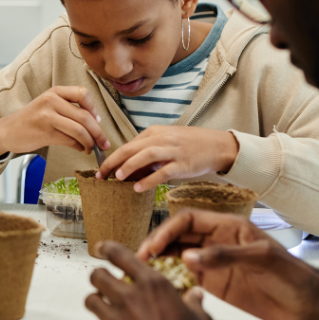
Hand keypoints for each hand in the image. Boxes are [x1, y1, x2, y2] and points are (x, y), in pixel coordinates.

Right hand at [0, 86, 109, 158]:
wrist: (8, 131)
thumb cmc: (33, 119)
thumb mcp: (49, 105)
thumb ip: (69, 109)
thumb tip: (96, 123)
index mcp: (54, 91)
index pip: (82, 94)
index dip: (94, 108)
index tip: (98, 121)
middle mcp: (51, 101)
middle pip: (84, 116)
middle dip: (98, 133)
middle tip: (104, 143)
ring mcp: (47, 117)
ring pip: (79, 130)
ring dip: (90, 143)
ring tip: (91, 149)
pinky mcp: (44, 133)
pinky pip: (70, 141)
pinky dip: (79, 147)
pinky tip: (80, 149)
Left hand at [79, 242, 220, 319]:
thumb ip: (193, 305)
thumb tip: (196, 296)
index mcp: (153, 287)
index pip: (121, 256)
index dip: (107, 249)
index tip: (101, 249)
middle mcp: (130, 298)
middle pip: (98, 276)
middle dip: (99, 278)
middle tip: (103, 284)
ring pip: (90, 300)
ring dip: (94, 304)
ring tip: (100, 309)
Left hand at [97, 126, 238, 191]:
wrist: (218, 145)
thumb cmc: (190, 145)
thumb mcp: (166, 141)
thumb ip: (148, 152)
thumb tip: (128, 168)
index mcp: (155, 132)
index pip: (128, 144)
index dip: (113, 157)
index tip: (102, 169)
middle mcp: (162, 139)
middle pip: (132, 148)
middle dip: (113, 161)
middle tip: (101, 174)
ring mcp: (173, 151)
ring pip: (146, 155)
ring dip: (129, 166)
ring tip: (117, 177)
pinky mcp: (183, 164)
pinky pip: (163, 172)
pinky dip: (149, 179)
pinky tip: (138, 187)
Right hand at [139, 209, 318, 319]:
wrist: (308, 303)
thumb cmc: (291, 274)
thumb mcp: (261, 258)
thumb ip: (224, 255)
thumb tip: (187, 257)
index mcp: (227, 226)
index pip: (188, 220)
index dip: (167, 229)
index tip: (153, 245)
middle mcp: (215, 241)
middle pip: (177, 236)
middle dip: (156, 243)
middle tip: (139, 258)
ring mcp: (213, 262)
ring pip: (177, 255)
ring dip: (159, 259)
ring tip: (143, 269)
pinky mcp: (213, 282)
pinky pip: (185, 276)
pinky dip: (170, 277)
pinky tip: (160, 282)